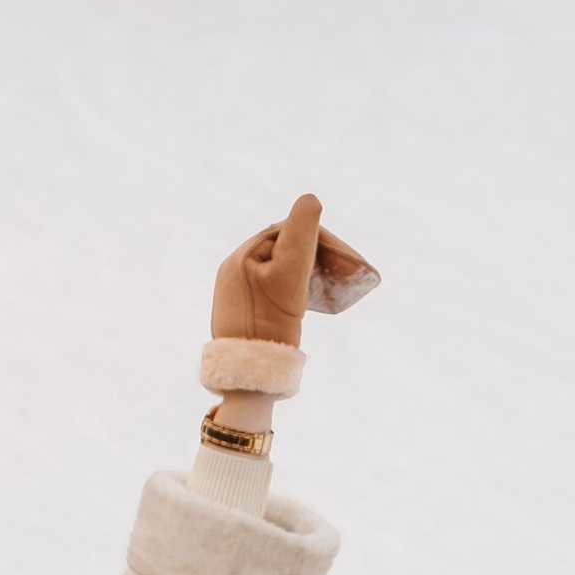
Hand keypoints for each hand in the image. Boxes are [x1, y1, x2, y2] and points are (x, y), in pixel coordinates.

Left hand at [212, 196, 379, 348]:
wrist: (249, 375)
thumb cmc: (272, 324)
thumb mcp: (291, 274)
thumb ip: (300, 233)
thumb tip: (310, 198)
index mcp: (241, 257)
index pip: (287, 233)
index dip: (319, 240)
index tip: (342, 259)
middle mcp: (232, 270)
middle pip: (281, 250)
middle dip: (312, 257)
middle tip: (338, 275)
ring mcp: (233, 292)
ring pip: (276, 269)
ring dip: (302, 272)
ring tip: (322, 287)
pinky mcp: (239, 312)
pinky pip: (269, 289)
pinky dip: (289, 289)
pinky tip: (302, 302)